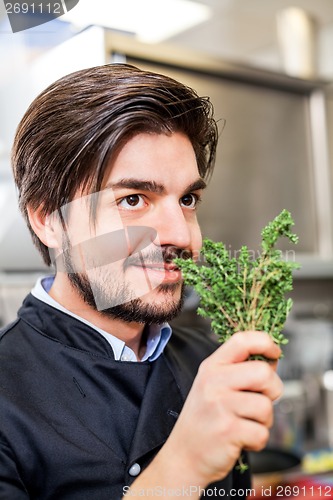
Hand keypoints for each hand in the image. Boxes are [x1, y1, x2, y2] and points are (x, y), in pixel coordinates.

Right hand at [161, 331, 282, 485]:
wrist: (184, 455)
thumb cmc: (205, 419)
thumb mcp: (214, 385)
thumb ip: (240, 370)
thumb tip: (272, 359)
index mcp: (212, 366)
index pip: (243, 340)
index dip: (266, 342)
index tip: (275, 353)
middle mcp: (214, 382)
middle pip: (263, 373)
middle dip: (272, 390)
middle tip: (260, 401)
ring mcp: (219, 405)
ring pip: (266, 406)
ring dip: (264, 421)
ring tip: (246, 424)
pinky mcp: (228, 430)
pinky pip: (262, 432)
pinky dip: (258, 440)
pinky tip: (242, 439)